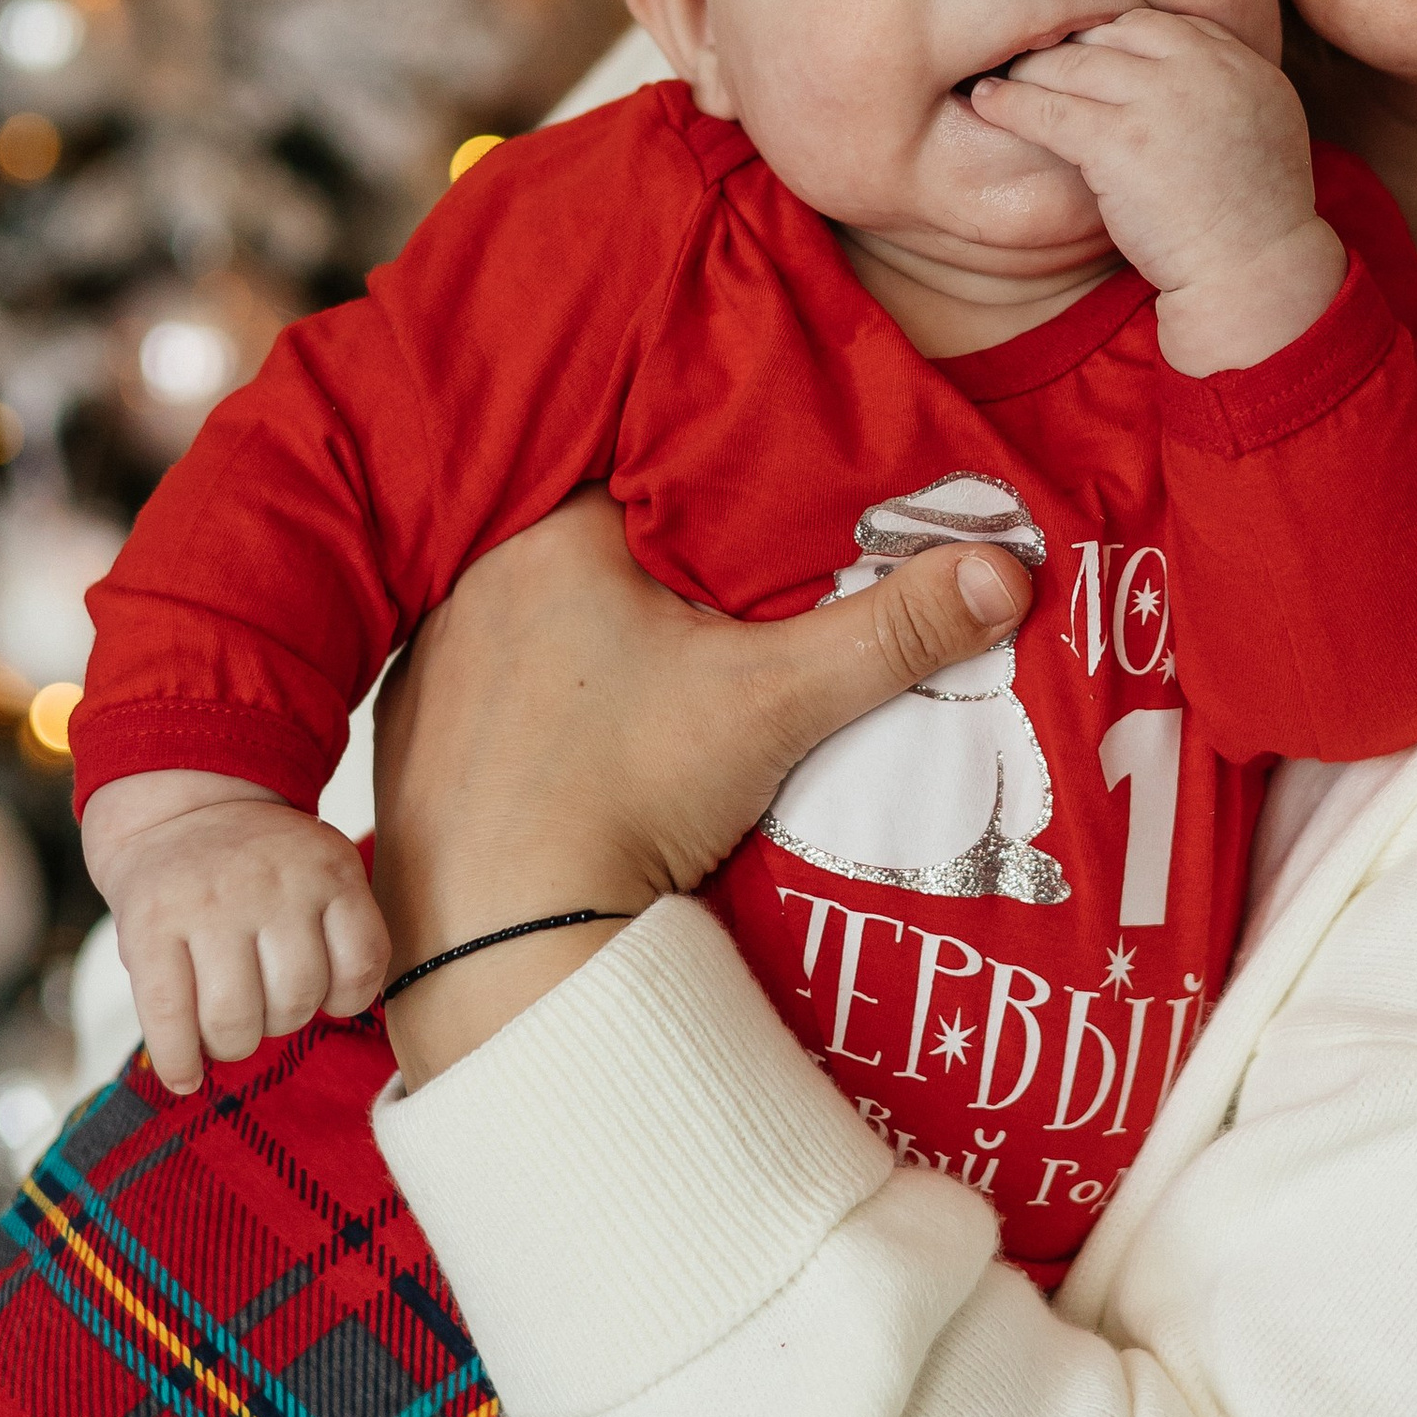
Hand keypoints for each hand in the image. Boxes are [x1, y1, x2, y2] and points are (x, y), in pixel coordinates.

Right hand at [81, 770, 389, 1092]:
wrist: (179, 814)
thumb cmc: (262, 868)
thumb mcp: (320, 869)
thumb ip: (339, 928)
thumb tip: (344, 1013)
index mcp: (330, 869)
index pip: (362, 964)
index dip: (347, 999)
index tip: (327, 999)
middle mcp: (273, 883)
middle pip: (297, 999)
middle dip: (282, 1021)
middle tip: (264, 1007)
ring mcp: (210, 904)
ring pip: (236, 1019)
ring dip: (234, 1043)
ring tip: (228, 1029)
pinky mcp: (150, 926)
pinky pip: (169, 1018)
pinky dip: (179, 1060)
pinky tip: (186, 1076)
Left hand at [370, 490, 1031, 1087]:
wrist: (505, 943)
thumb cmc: (627, 796)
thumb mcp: (775, 701)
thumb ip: (891, 631)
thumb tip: (1007, 571)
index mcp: (550, 538)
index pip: (645, 473)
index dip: (713, 491)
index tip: (765, 519)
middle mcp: (469, 583)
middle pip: (588, 543)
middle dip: (655, 566)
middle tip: (723, 598)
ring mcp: (428, 663)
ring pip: (534, 612)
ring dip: (587, 630)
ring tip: (654, 662)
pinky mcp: (410, 739)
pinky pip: (487, 680)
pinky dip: (534, 694)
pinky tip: (581, 731)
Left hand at [968, 8, 1346, 374]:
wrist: (1256, 270)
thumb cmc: (1259, 217)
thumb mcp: (1269, 125)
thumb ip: (1228, 89)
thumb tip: (1185, 74)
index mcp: (1240, 63)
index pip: (1161, 25)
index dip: (1115, 36)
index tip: (1089, 53)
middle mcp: (1200, 69)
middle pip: (1112, 35)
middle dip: (1070, 46)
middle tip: (1036, 60)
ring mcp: (1156, 102)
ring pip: (1073, 64)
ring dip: (1032, 69)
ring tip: (1003, 78)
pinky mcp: (1116, 142)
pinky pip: (1047, 109)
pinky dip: (1009, 104)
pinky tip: (987, 104)